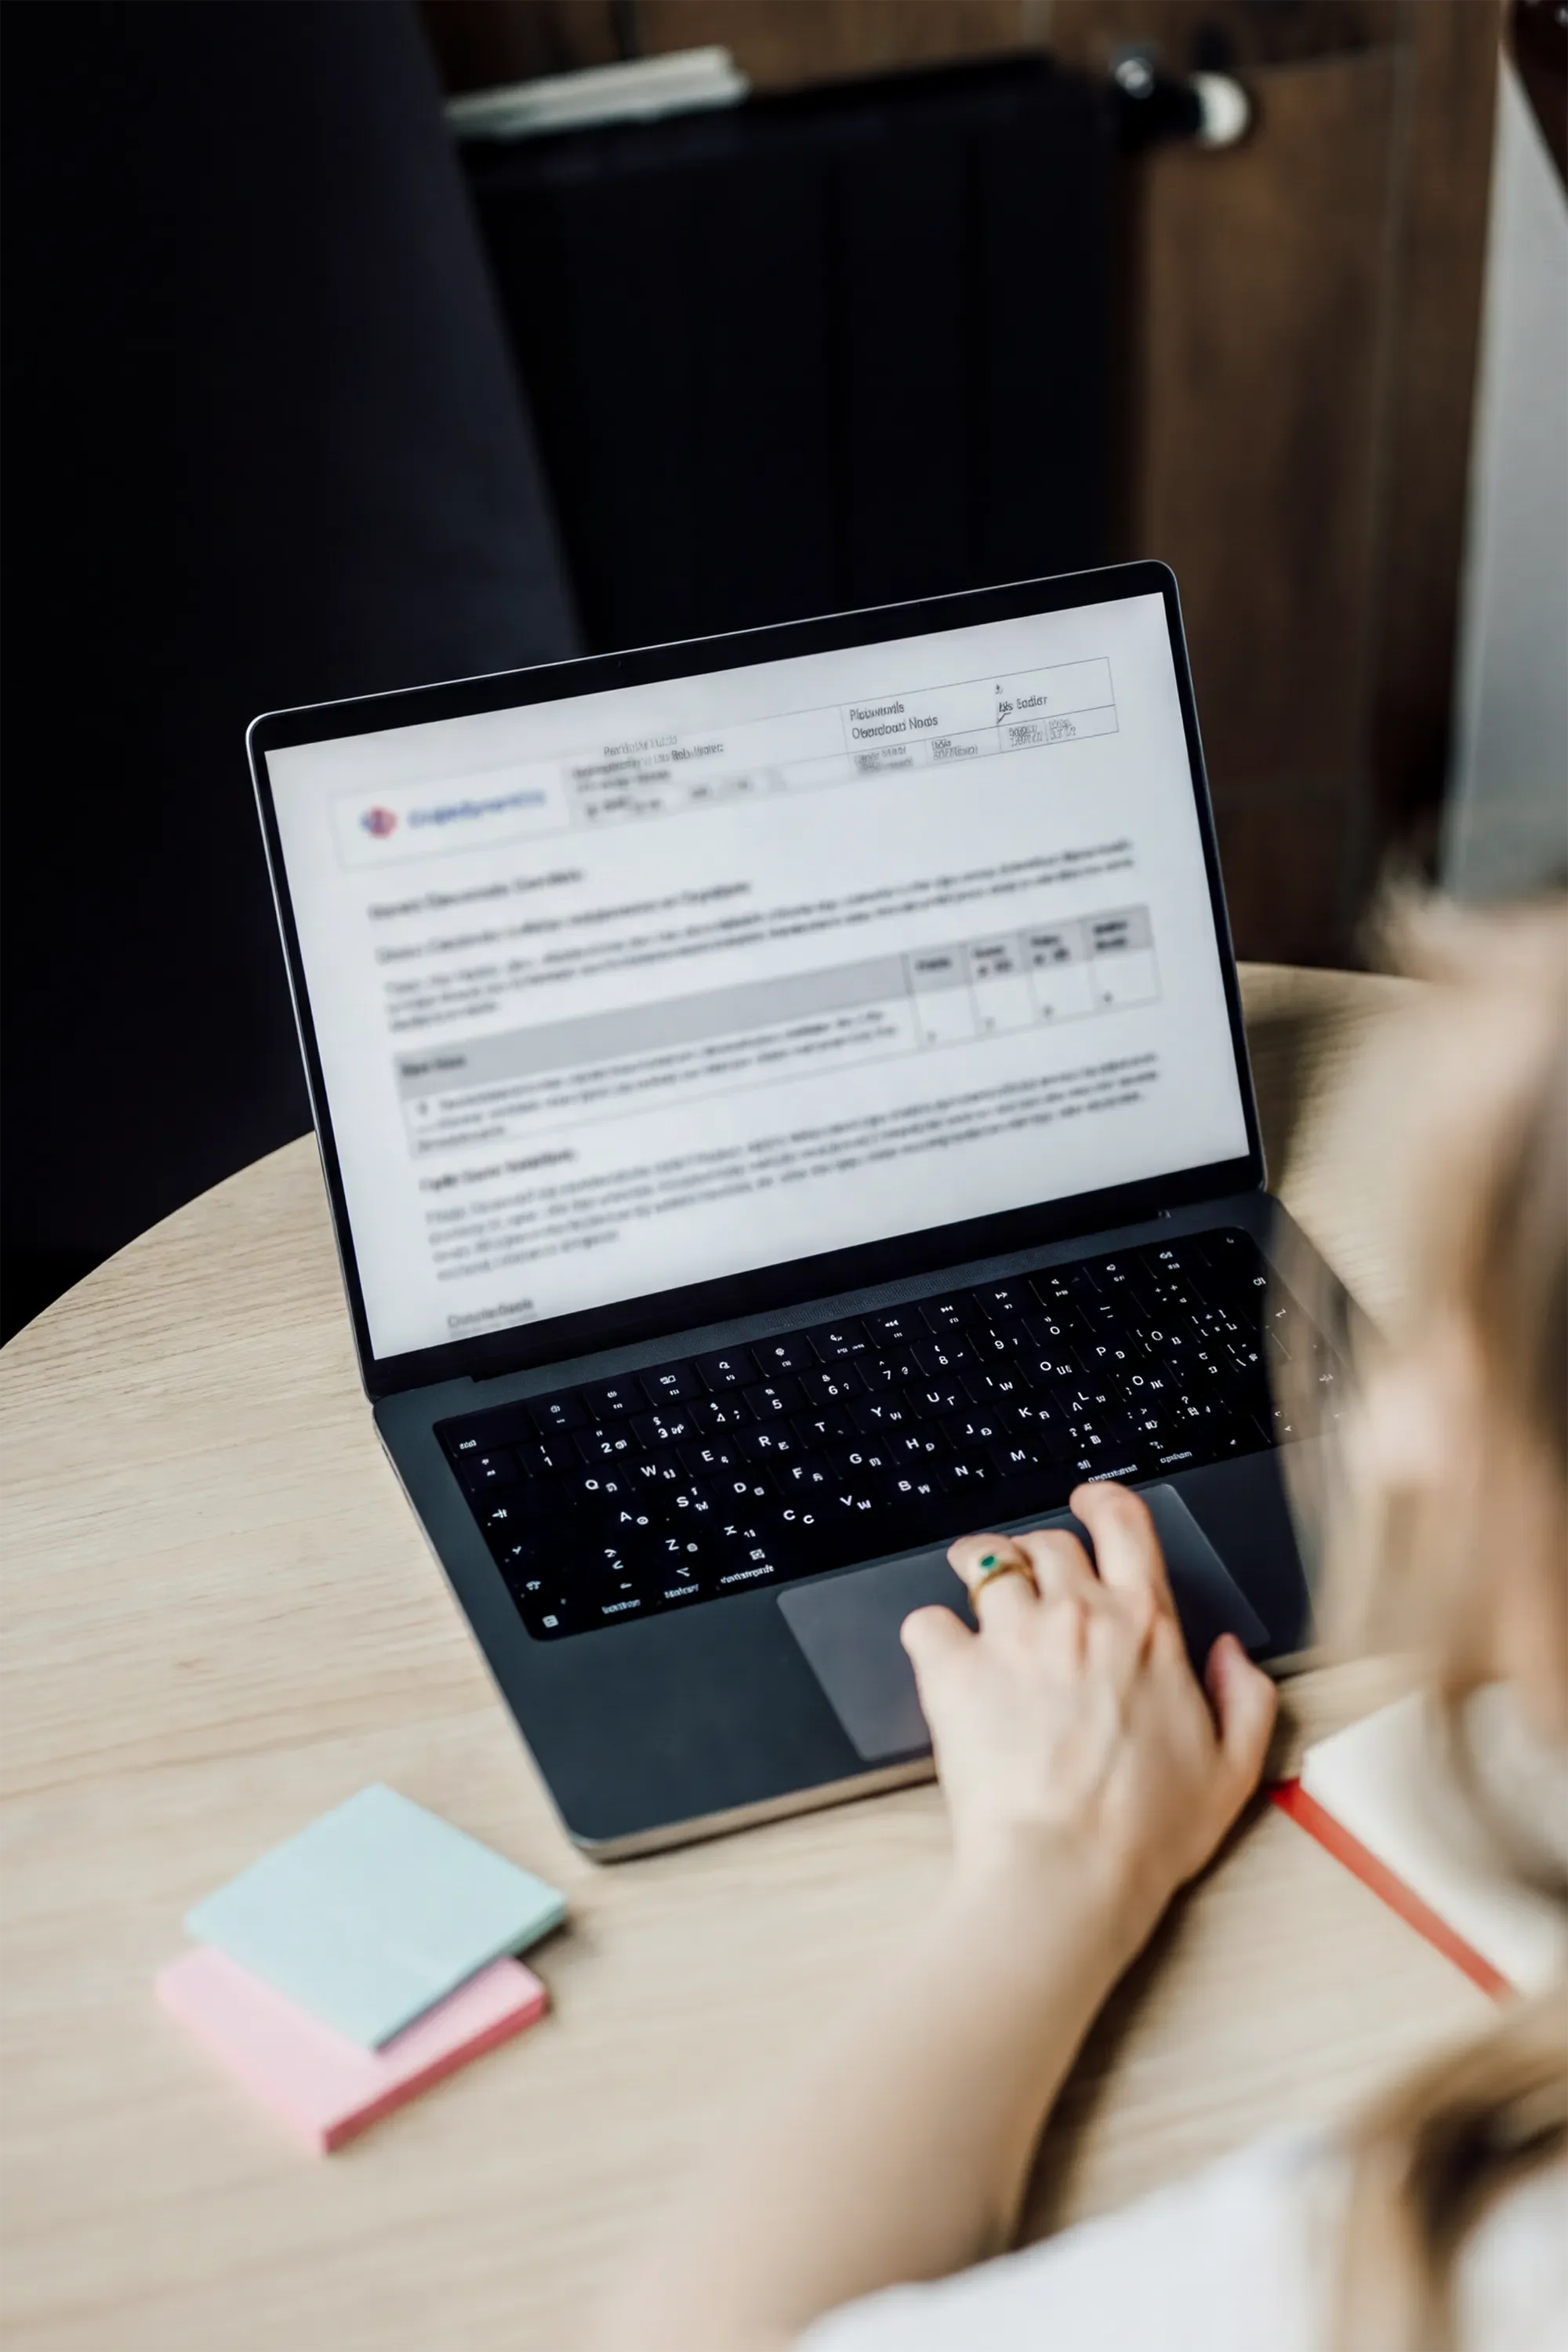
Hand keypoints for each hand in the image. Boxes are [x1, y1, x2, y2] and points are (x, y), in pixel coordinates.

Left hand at [901, 1484, 1277, 1937]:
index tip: (1088, 1503)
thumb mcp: (1234, 1769)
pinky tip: (941, 1655)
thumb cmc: (1146, 1832)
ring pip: (985, 1559)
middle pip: (1050, 1540)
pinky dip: (932, 1632)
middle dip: (1040, 1549)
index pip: (1124, 1524)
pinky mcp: (954, 1671)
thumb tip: (1231, 1654)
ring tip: (973, 1584)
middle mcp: (1077, 1616)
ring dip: (980, 1565)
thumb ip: (1246, 1698)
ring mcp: (1011, 1638)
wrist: (1067, 1871)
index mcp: (1145, 1628)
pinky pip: (927, 1620)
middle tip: (1032, 1577)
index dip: (1103, 1501)